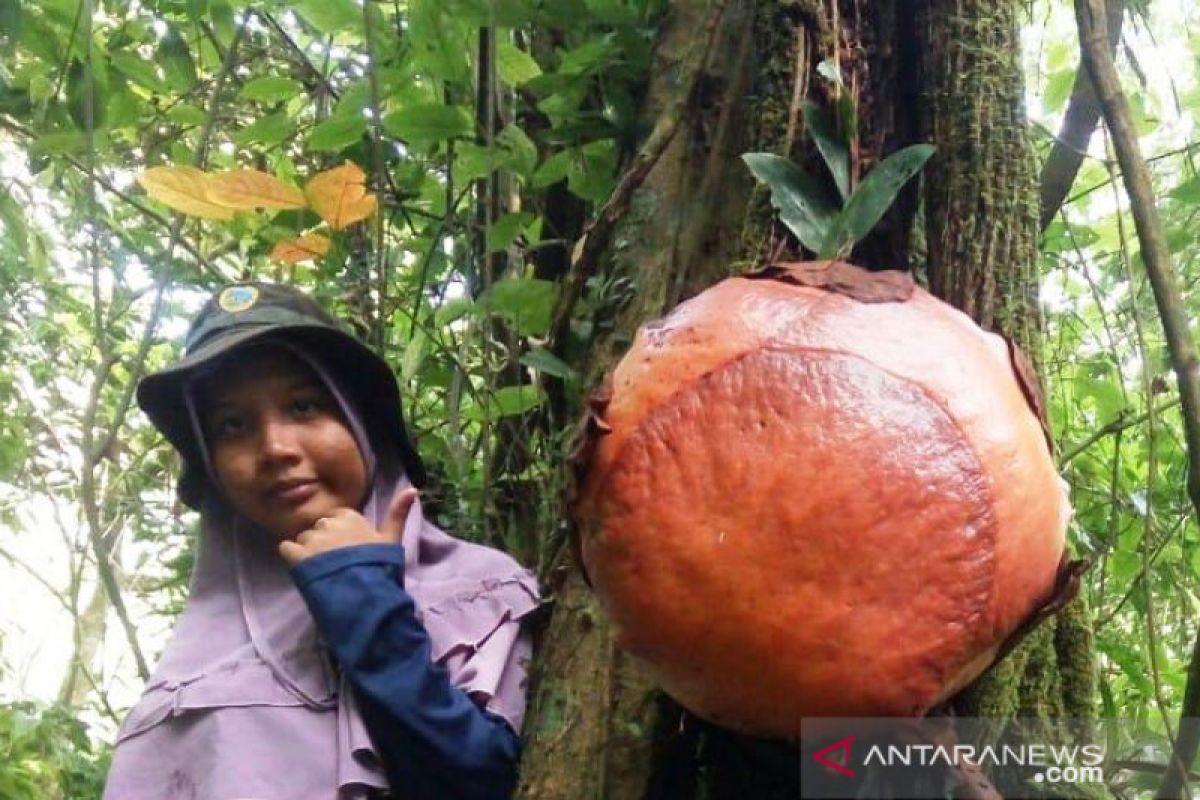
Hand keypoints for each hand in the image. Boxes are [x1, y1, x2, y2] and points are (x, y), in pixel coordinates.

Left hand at [279, 488, 418, 566]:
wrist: (364, 592)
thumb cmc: (380, 566)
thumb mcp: (393, 539)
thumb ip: (398, 513)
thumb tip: (413, 488)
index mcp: (350, 517)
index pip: (336, 518)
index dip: (339, 534)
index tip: (346, 550)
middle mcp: (328, 523)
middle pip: (318, 528)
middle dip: (323, 542)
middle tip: (334, 562)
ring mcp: (311, 539)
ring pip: (303, 539)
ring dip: (308, 551)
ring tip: (320, 569)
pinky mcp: (297, 555)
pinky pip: (286, 548)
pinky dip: (291, 556)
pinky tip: (303, 568)